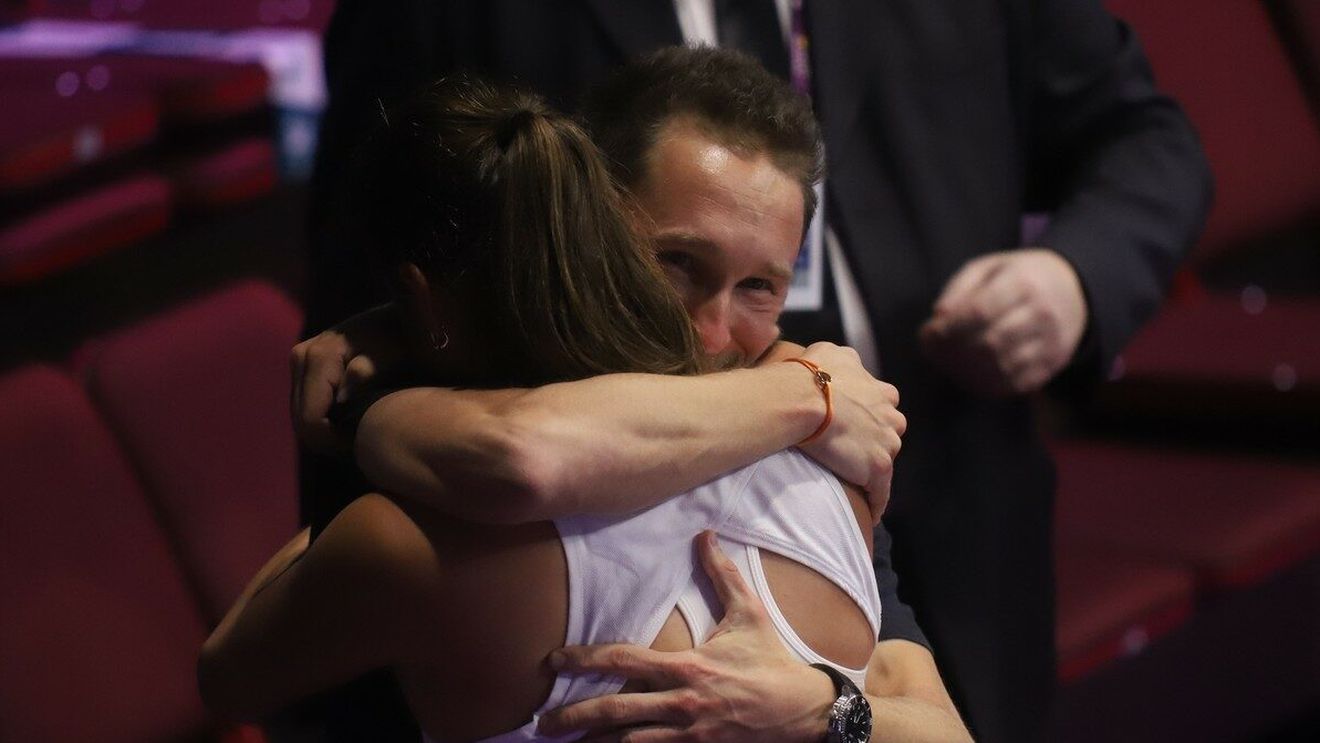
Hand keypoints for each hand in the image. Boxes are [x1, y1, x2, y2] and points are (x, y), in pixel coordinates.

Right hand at [290, 304, 405, 453]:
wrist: (404, 317)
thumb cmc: (404, 340)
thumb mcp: (393, 355)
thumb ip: (368, 373)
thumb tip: (341, 398)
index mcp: (318, 356)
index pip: (310, 420)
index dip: (334, 442)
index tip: (365, 442)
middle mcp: (302, 356)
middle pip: (302, 421)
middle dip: (330, 440)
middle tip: (365, 442)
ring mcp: (301, 360)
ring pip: (303, 416)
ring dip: (329, 431)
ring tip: (362, 430)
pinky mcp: (306, 366)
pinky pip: (308, 405)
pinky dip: (327, 419)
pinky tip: (353, 419)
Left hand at [539, 531, 834, 742]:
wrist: (805, 710)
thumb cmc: (771, 661)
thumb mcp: (749, 614)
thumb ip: (722, 575)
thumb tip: (706, 535)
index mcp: (687, 666)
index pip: (624, 660)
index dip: (585, 659)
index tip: (556, 660)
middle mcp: (682, 702)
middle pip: (615, 710)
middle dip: (574, 717)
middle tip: (543, 723)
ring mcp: (689, 734)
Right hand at [794, 342, 904, 523]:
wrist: (803, 398)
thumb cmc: (809, 374)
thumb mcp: (828, 351)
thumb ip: (842, 359)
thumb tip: (834, 360)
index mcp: (881, 389)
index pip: (883, 403)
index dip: (868, 412)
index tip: (852, 421)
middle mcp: (891, 413)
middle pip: (890, 430)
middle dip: (876, 438)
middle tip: (850, 449)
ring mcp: (887, 441)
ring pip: (886, 458)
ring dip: (873, 467)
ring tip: (854, 480)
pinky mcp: (878, 467)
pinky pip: (880, 492)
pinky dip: (876, 502)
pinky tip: (868, 514)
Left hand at [920, 248, 1086, 397]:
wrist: (1073, 291)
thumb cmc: (1019, 277)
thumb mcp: (990, 267)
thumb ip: (960, 287)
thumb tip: (939, 314)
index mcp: (1024, 284)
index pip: (980, 312)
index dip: (949, 327)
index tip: (929, 332)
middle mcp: (1042, 314)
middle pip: (990, 343)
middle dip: (954, 351)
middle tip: (933, 351)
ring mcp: (1051, 343)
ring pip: (1001, 367)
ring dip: (966, 370)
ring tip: (947, 363)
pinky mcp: (1053, 365)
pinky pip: (1015, 384)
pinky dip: (986, 384)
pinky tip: (969, 375)